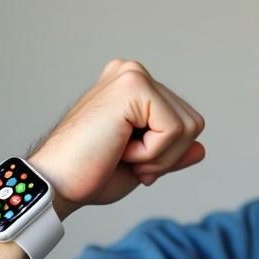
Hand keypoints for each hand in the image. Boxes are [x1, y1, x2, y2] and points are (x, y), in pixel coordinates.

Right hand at [28, 59, 205, 218]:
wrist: (56, 185)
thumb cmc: (89, 176)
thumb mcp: (142, 165)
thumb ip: (172, 153)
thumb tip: (201, 149)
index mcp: (133, 88)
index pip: (185, 124)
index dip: (166, 155)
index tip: (127, 160)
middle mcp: (133, 73)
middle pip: (193, 123)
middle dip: (167, 155)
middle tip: (123, 158)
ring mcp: (132, 74)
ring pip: (190, 127)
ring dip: (159, 156)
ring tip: (120, 152)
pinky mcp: (133, 84)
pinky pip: (175, 130)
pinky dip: (152, 153)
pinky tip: (118, 148)